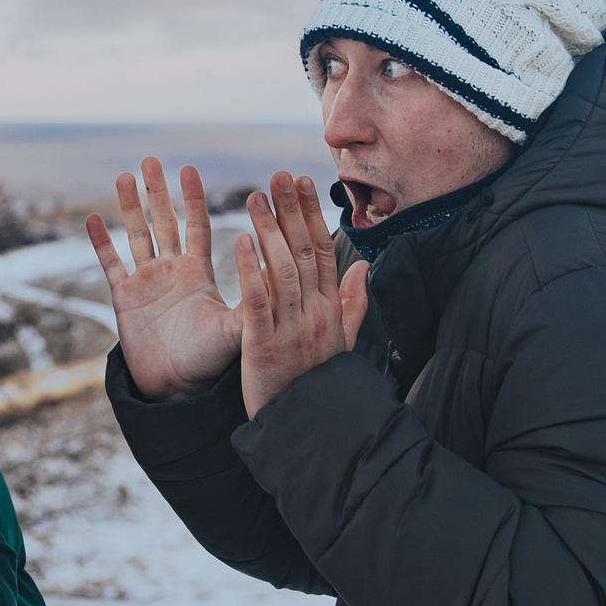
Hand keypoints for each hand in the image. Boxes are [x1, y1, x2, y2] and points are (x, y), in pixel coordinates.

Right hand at [86, 159, 239, 402]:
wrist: (178, 388)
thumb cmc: (211, 361)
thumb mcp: (236, 328)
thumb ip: (254, 301)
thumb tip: (276, 272)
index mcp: (198, 272)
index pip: (196, 225)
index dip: (192, 198)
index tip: (188, 169)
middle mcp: (171, 271)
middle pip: (163, 221)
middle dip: (158, 192)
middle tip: (152, 160)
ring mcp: (145, 282)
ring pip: (136, 235)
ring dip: (129, 207)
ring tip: (125, 176)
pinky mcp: (124, 298)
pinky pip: (110, 264)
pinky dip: (101, 242)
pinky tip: (93, 219)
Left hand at [236, 172, 369, 418]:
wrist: (307, 429)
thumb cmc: (319, 385)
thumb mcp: (342, 343)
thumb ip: (353, 303)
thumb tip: (365, 266)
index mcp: (329, 310)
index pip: (322, 251)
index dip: (311, 215)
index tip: (301, 182)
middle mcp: (314, 314)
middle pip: (303, 253)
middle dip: (291, 211)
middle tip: (277, 176)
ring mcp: (290, 329)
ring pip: (281, 270)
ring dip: (268, 231)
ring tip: (255, 198)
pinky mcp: (264, 346)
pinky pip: (258, 302)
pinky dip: (249, 271)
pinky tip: (240, 242)